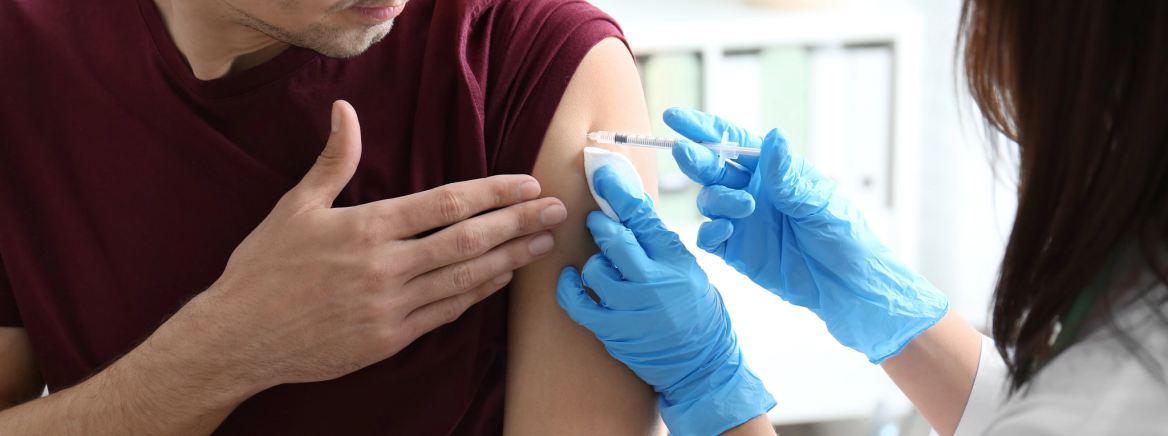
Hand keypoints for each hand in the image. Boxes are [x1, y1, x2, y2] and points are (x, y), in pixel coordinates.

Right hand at [153, 100, 567, 396]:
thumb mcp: (295, 207)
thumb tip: (345, 112)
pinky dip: (478, 293)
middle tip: (556, 210)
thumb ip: (333, 161)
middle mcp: (385, 267)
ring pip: (466, 278)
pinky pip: (446, 312)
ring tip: (542, 243)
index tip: (526, 184)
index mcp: (365, 228)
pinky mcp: (390, 339)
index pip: (446, 204)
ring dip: (510, 259)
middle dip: (519, 222)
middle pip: (469, 240)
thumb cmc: (263, 270)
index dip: (493, 193)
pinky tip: (501, 278)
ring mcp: (391, 307)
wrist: (237, 338)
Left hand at [557, 166, 773, 435]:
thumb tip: (628, 204)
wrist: (702, 364)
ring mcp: (631, 309)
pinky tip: (571, 278)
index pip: (642, 217)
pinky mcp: (612, 331)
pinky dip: (570, 287)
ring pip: (594, 269)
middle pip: (614, 238)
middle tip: (597, 221)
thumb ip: (657, 239)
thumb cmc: (696, 309)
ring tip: (604, 265)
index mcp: (675, 260)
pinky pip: (577, 303)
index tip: (602, 171)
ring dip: (594, 262)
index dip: (619, 191)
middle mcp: (654, 282)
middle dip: (600, 224)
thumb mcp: (687, 267)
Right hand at [664, 107, 947, 362]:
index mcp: (773, 169)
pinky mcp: (736, 251)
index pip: (732, 141)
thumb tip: (773, 136)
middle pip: (712, 168)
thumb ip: (788, 174)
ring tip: (745, 207)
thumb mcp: (819, 200)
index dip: (702, 128)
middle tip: (685, 152)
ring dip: (718, 198)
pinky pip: (709, 236)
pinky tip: (726, 230)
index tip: (674, 118)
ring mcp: (742, 221)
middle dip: (697, 158)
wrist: (848, 287)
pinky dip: (710, 231)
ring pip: (709, 200)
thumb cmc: (844, 235)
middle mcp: (753, 191)